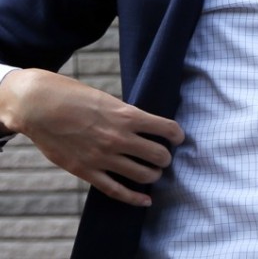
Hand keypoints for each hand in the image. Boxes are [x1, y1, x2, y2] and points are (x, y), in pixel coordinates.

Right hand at [0, 68, 183, 206]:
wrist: (39, 106)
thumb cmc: (73, 97)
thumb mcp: (107, 100)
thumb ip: (126, 115)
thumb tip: (143, 125)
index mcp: (127, 116)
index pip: (166, 129)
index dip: (177, 135)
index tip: (178, 138)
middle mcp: (119, 138)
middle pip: (158, 155)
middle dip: (165, 157)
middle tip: (163, 156)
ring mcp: (103, 157)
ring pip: (143, 174)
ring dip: (154, 174)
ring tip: (154, 172)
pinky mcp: (86, 171)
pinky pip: (116, 190)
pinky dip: (134, 198)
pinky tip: (146, 200)